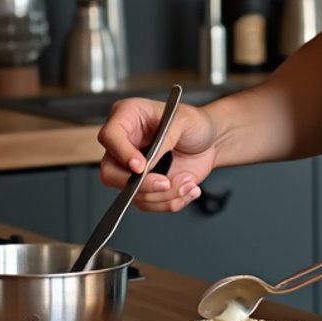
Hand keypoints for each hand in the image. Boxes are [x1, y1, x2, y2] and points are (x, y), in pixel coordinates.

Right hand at [97, 97, 219, 212]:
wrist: (211, 142)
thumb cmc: (195, 123)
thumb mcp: (184, 121)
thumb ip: (165, 139)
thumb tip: (148, 164)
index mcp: (128, 116)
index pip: (110, 136)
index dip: (122, 154)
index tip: (141, 166)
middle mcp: (125, 144)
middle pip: (110, 172)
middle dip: (141, 185)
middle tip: (166, 183)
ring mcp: (132, 168)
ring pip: (132, 194)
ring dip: (164, 194)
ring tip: (187, 181)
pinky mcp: (144, 186)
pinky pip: (148, 203)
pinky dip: (170, 201)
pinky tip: (187, 187)